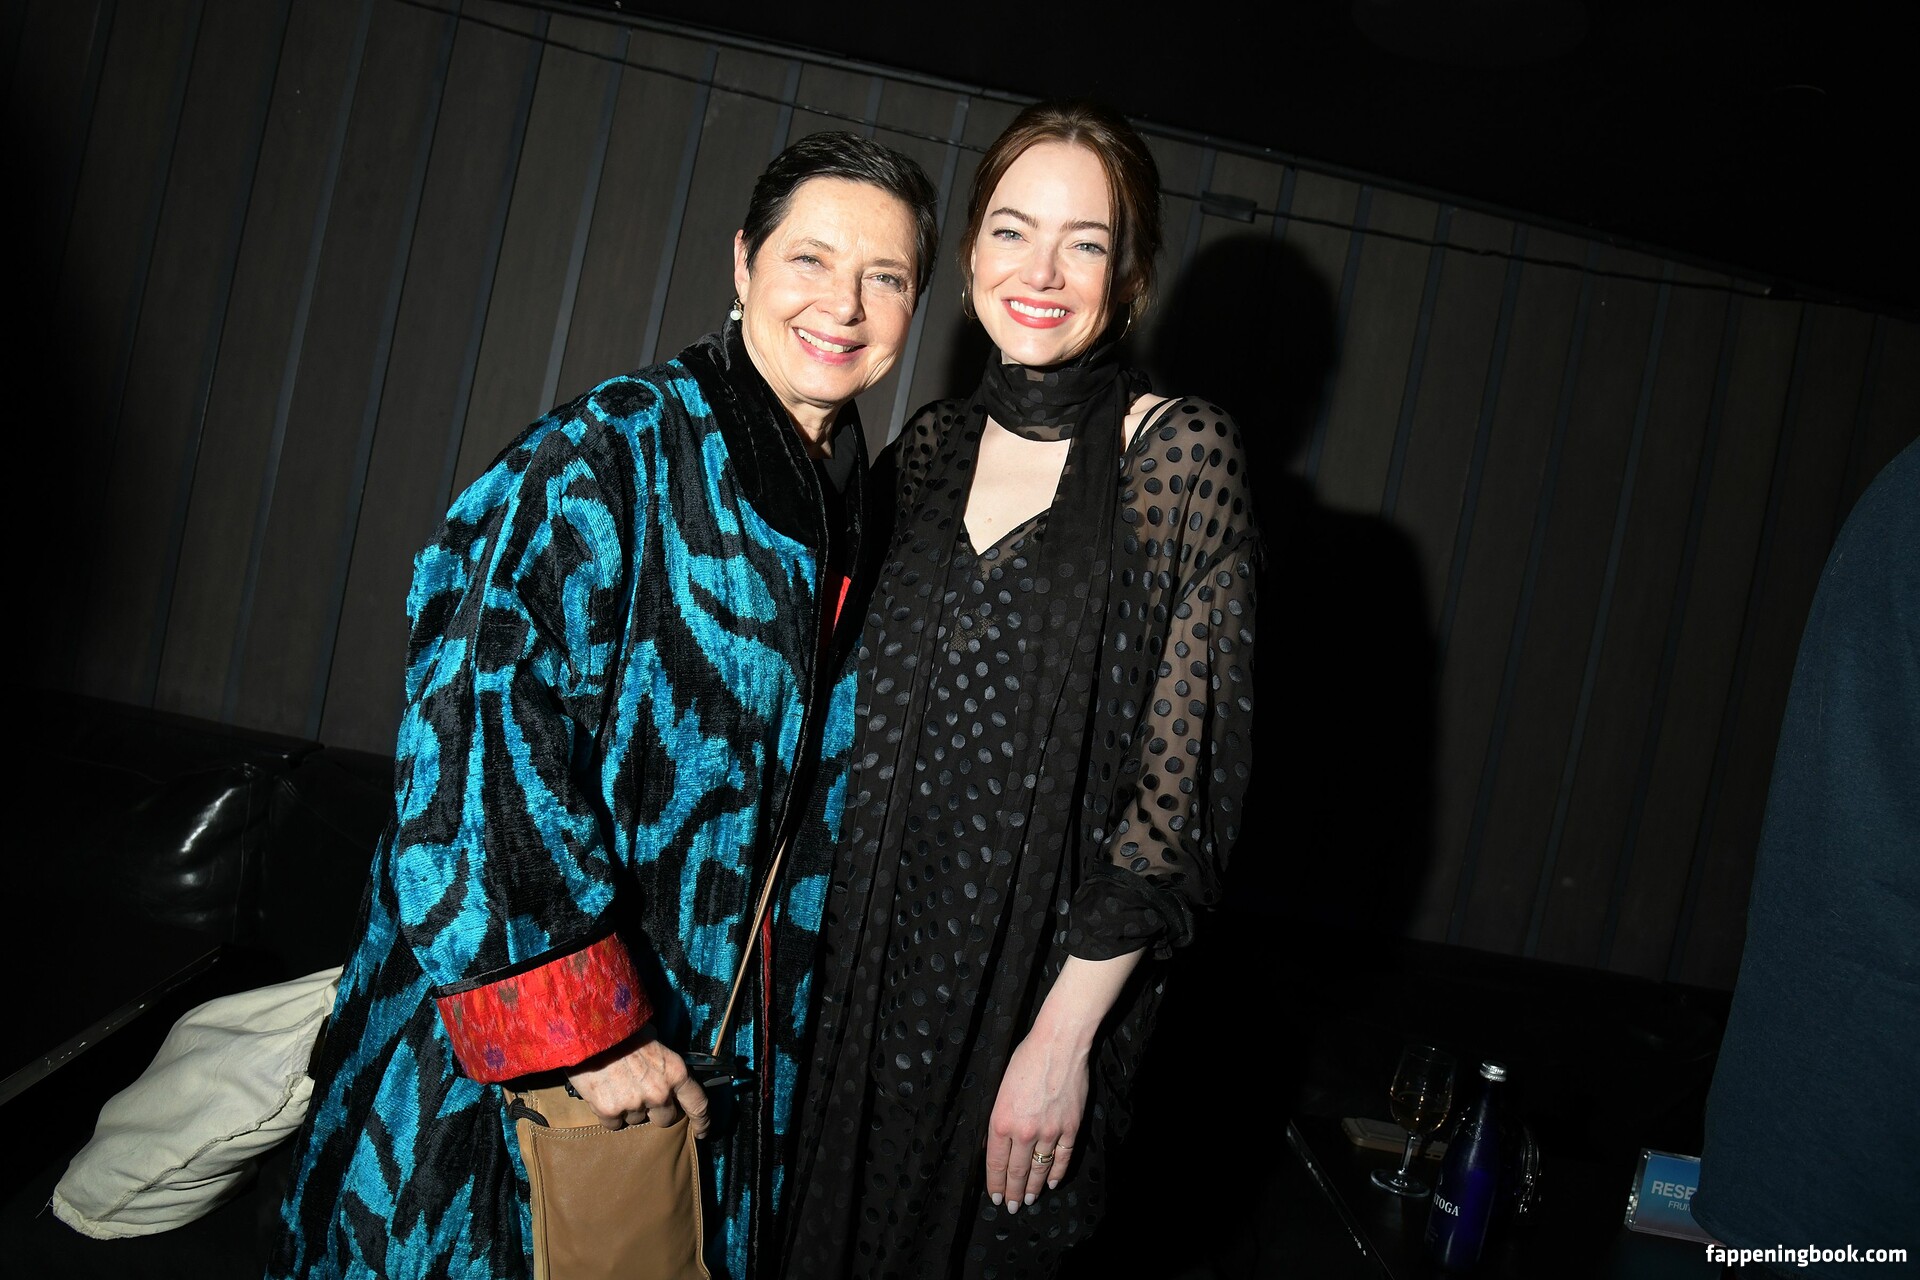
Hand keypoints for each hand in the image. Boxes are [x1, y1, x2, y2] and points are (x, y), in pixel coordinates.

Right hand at [565, 1025, 710, 1135]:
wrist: (590, 1029)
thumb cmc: (624, 1030)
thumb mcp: (655, 1041)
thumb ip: (663, 1065)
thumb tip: (664, 1073)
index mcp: (675, 1073)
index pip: (697, 1104)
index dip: (702, 1122)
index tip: (702, 1132)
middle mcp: (659, 1093)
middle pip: (665, 1119)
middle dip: (656, 1111)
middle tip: (642, 1094)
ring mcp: (634, 1104)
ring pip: (636, 1120)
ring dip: (630, 1109)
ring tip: (617, 1085)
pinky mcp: (610, 1111)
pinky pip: (613, 1123)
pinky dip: (609, 1113)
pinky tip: (604, 1093)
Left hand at [983, 1031, 1087, 1212]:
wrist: (1058, 1045)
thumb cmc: (1025, 1060)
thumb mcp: (1000, 1090)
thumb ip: (999, 1119)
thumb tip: (997, 1144)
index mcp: (1001, 1122)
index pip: (995, 1163)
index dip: (995, 1183)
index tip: (995, 1196)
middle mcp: (1024, 1132)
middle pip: (1017, 1171)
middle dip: (1012, 1193)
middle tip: (1011, 1206)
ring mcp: (1050, 1132)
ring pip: (1040, 1169)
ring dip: (1034, 1188)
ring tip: (1029, 1200)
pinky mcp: (1071, 1128)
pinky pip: (1062, 1158)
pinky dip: (1057, 1172)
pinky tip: (1052, 1182)